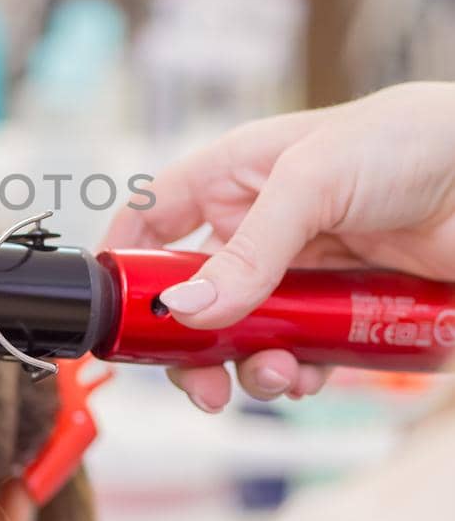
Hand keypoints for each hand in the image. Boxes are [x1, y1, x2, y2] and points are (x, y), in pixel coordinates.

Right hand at [108, 83, 454, 411]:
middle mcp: (261, 228)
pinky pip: (302, 355)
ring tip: (274, 376)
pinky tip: (308, 375)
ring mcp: (302, 273)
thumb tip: (188, 310)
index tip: (113, 312)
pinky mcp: (345, 310)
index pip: (155, 221)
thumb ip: (248, 250)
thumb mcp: (311, 181)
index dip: (127, 264)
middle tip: (196, 381)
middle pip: (194, 297)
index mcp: (236, 178)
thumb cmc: (407, 139)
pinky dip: (297, 374)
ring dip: (245, 366)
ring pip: (245, 336)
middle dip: (186, 343)